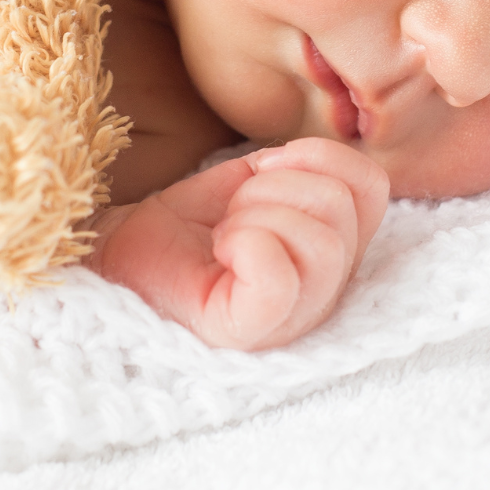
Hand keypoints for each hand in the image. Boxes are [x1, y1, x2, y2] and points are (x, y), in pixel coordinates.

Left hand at [86, 137, 388, 350]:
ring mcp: (292, 318)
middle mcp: (324, 291)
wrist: (117, 253)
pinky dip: (247, 241)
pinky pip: (279, 277)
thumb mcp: (249, 182)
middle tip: (234, 210)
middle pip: (342, 210)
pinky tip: (222, 248)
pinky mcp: (249, 331)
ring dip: (257, 213)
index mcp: (333, 251)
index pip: (372, 187)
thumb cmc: (183, 226)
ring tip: (225, 232)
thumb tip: (306, 157)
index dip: (318, 158)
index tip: (264, 171)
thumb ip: (296, 168)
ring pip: (322, 243)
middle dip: (276, 186)